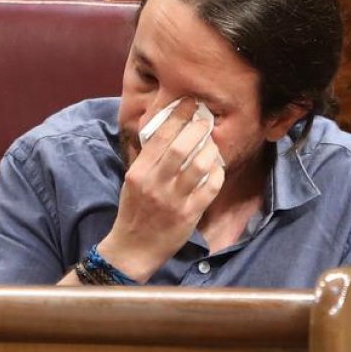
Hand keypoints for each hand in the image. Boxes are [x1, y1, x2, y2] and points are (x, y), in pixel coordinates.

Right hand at [99, 99, 225, 281]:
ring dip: (210, 151)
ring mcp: (173, 200)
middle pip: (181, 148)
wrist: (133, 247)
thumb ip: (149, 158)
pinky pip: (209, 189)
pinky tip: (217, 168)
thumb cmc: (134, 210)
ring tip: (213, 144)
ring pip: (198, 166)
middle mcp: (155, 184)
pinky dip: (216, 174)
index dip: (177, 116)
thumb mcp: (133, 181)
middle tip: (206, 120)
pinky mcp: (188, 215)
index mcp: (139, 172)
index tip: (189, 103)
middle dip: (197, 129)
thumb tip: (167, 130)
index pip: (160, 136)